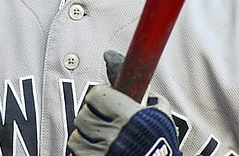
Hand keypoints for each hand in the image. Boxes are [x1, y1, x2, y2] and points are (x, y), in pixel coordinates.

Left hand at [67, 50, 182, 155]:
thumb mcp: (163, 121)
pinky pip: (75, 153)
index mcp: (128, 118)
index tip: (103, 97)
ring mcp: (101, 153)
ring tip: (99, 137)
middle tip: (102, 119)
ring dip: (85, 135)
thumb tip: (145, 89)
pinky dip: (83, 151)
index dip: (100, 95)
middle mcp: (112, 135)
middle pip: (83, 114)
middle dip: (92, 115)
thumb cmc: (161, 152)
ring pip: (76, 136)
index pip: (96, 94)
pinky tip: (96, 150)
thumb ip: (153, 102)